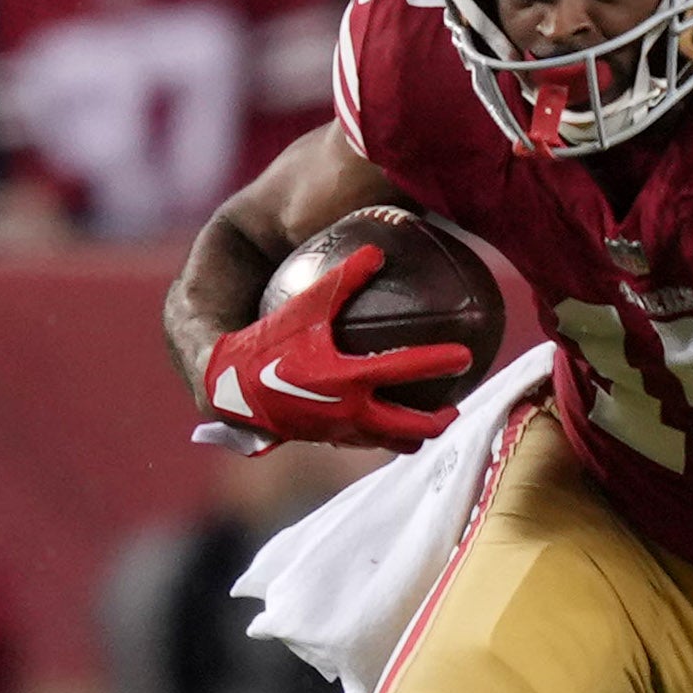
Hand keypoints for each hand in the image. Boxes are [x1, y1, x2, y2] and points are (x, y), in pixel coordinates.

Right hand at [200, 244, 468, 451]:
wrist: (227, 384)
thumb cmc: (264, 340)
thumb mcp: (305, 306)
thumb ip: (341, 278)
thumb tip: (376, 251)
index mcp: (346, 378)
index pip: (403, 369)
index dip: (437, 362)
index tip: (465, 356)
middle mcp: (348, 412)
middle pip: (408, 426)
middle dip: (437, 421)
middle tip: (456, 409)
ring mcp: (337, 431)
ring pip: (387, 441)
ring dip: (411, 435)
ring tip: (428, 425)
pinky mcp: (323, 438)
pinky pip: (361, 440)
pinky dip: (379, 434)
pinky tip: (384, 420)